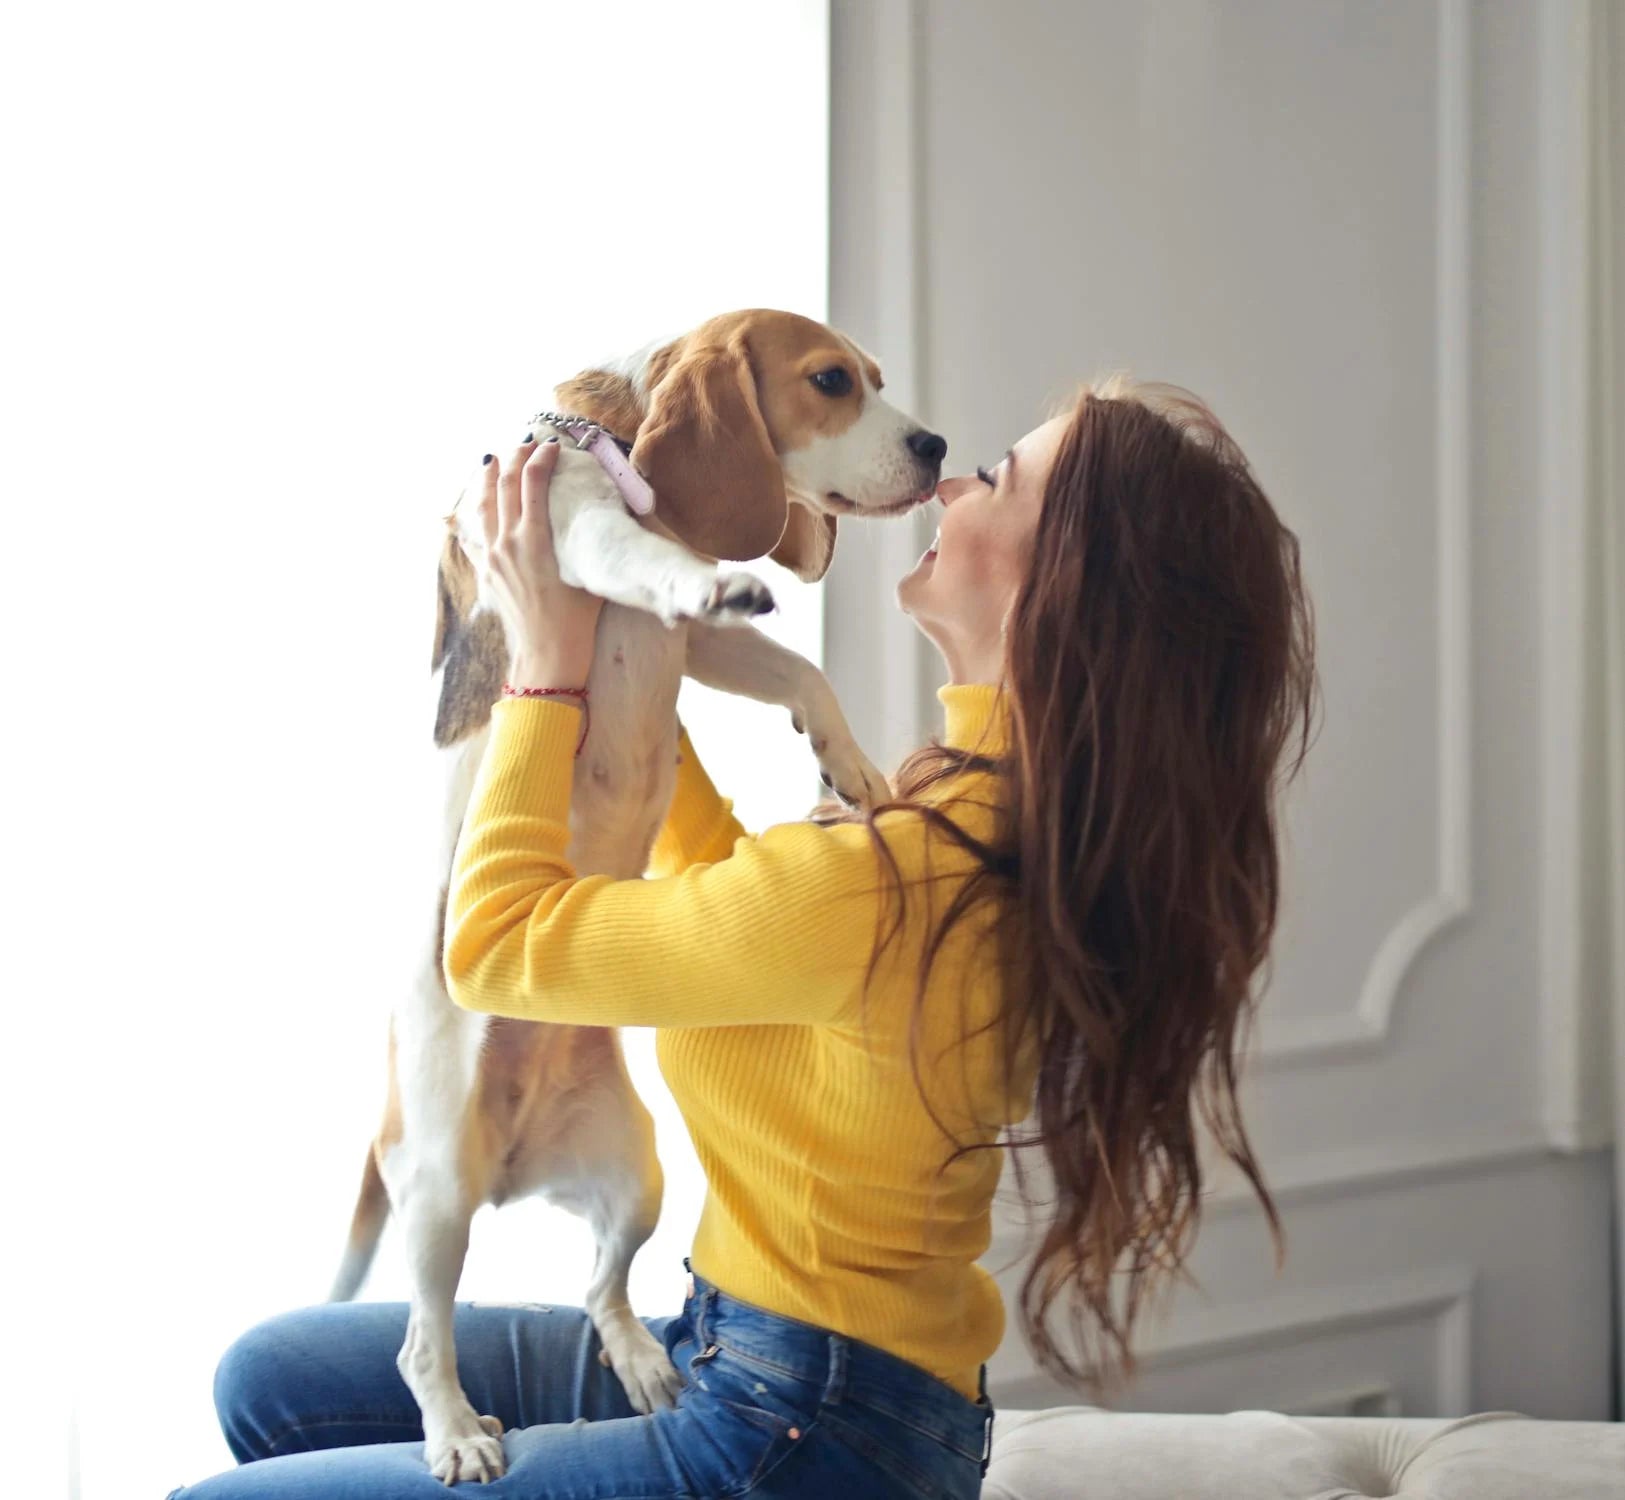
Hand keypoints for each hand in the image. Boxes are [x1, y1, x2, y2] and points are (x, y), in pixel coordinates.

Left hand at [475, 438, 603, 686]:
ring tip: (490, 461)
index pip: (532, 482)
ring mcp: (492, 558)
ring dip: (486, 480)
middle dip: (513, 459)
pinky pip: (473, 538)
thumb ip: (584, 541)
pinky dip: (473, 518)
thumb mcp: (587, 571)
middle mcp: (508, 542)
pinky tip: (472, 511)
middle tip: (523, 444)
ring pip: (482, 507)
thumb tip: (598, 517)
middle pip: (504, 486)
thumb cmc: (576, 618)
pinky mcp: (486, 574)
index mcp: (535, 538)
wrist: (547, 653)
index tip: (549, 446)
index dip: (540, 458)